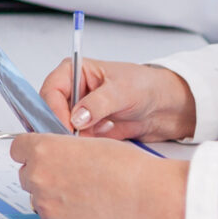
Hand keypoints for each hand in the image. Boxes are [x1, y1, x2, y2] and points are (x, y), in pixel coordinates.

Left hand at [8, 133, 188, 218]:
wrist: (140, 196)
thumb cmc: (123, 168)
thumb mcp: (86, 143)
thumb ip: (61, 148)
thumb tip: (53, 153)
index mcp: (43, 148)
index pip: (17, 148)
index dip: (29, 151)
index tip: (36, 156)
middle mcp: (38, 174)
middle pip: (26, 173)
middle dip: (42, 174)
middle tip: (67, 176)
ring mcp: (44, 201)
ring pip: (36, 196)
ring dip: (50, 194)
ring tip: (79, 193)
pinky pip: (48, 216)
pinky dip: (60, 213)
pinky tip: (82, 208)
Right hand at [37, 57, 197, 141]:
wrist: (166, 107)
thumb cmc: (146, 87)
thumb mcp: (122, 91)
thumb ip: (97, 104)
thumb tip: (76, 117)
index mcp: (74, 72)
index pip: (51, 91)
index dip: (54, 110)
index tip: (64, 128)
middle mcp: (72, 92)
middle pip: (51, 112)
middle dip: (60, 127)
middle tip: (71, 142)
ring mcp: (79, 112)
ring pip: (62, 129)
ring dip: (73, 139)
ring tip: (91, 143)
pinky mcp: (88, 131)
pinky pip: (76, 142)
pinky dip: (84, 147)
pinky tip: (100, 145)